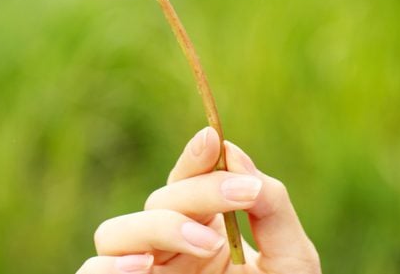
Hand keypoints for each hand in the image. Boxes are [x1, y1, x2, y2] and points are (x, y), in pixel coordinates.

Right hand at [77, 127, 320, 272]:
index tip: (212, 138)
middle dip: (197, 193)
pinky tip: (143, 264)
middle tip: (242, 198)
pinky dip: (108, 268)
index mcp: (203, 233)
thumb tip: (234, 154)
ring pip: (114, 233)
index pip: (185, 183)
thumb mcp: (291, 260)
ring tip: (206, 242)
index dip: (194, 158)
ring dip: (157, 227)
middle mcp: (167, 253)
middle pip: (156, 203)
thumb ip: (272, 208)